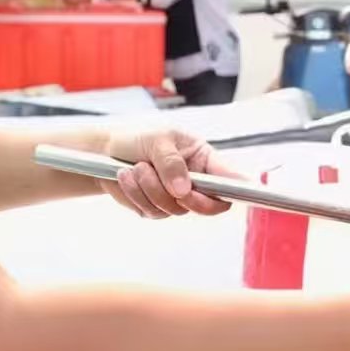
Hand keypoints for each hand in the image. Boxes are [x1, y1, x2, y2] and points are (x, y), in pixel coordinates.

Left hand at [103, 127, 237, 217]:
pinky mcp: (155, 208)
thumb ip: (172, 164)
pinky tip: (125, 176)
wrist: (105, 152)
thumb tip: (184, 191)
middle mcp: (195, 181)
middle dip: (189, 199)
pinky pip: (152, 212)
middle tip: (170, 186)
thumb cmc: (137, 138)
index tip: (244, 193)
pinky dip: (137, 195)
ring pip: (175, 209)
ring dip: (151, 189)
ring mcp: (176, 198)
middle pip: (209, 205)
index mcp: (204, 159)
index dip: (242, 189)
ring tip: (135, 167)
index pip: (231, 179)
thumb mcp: (158, 141)